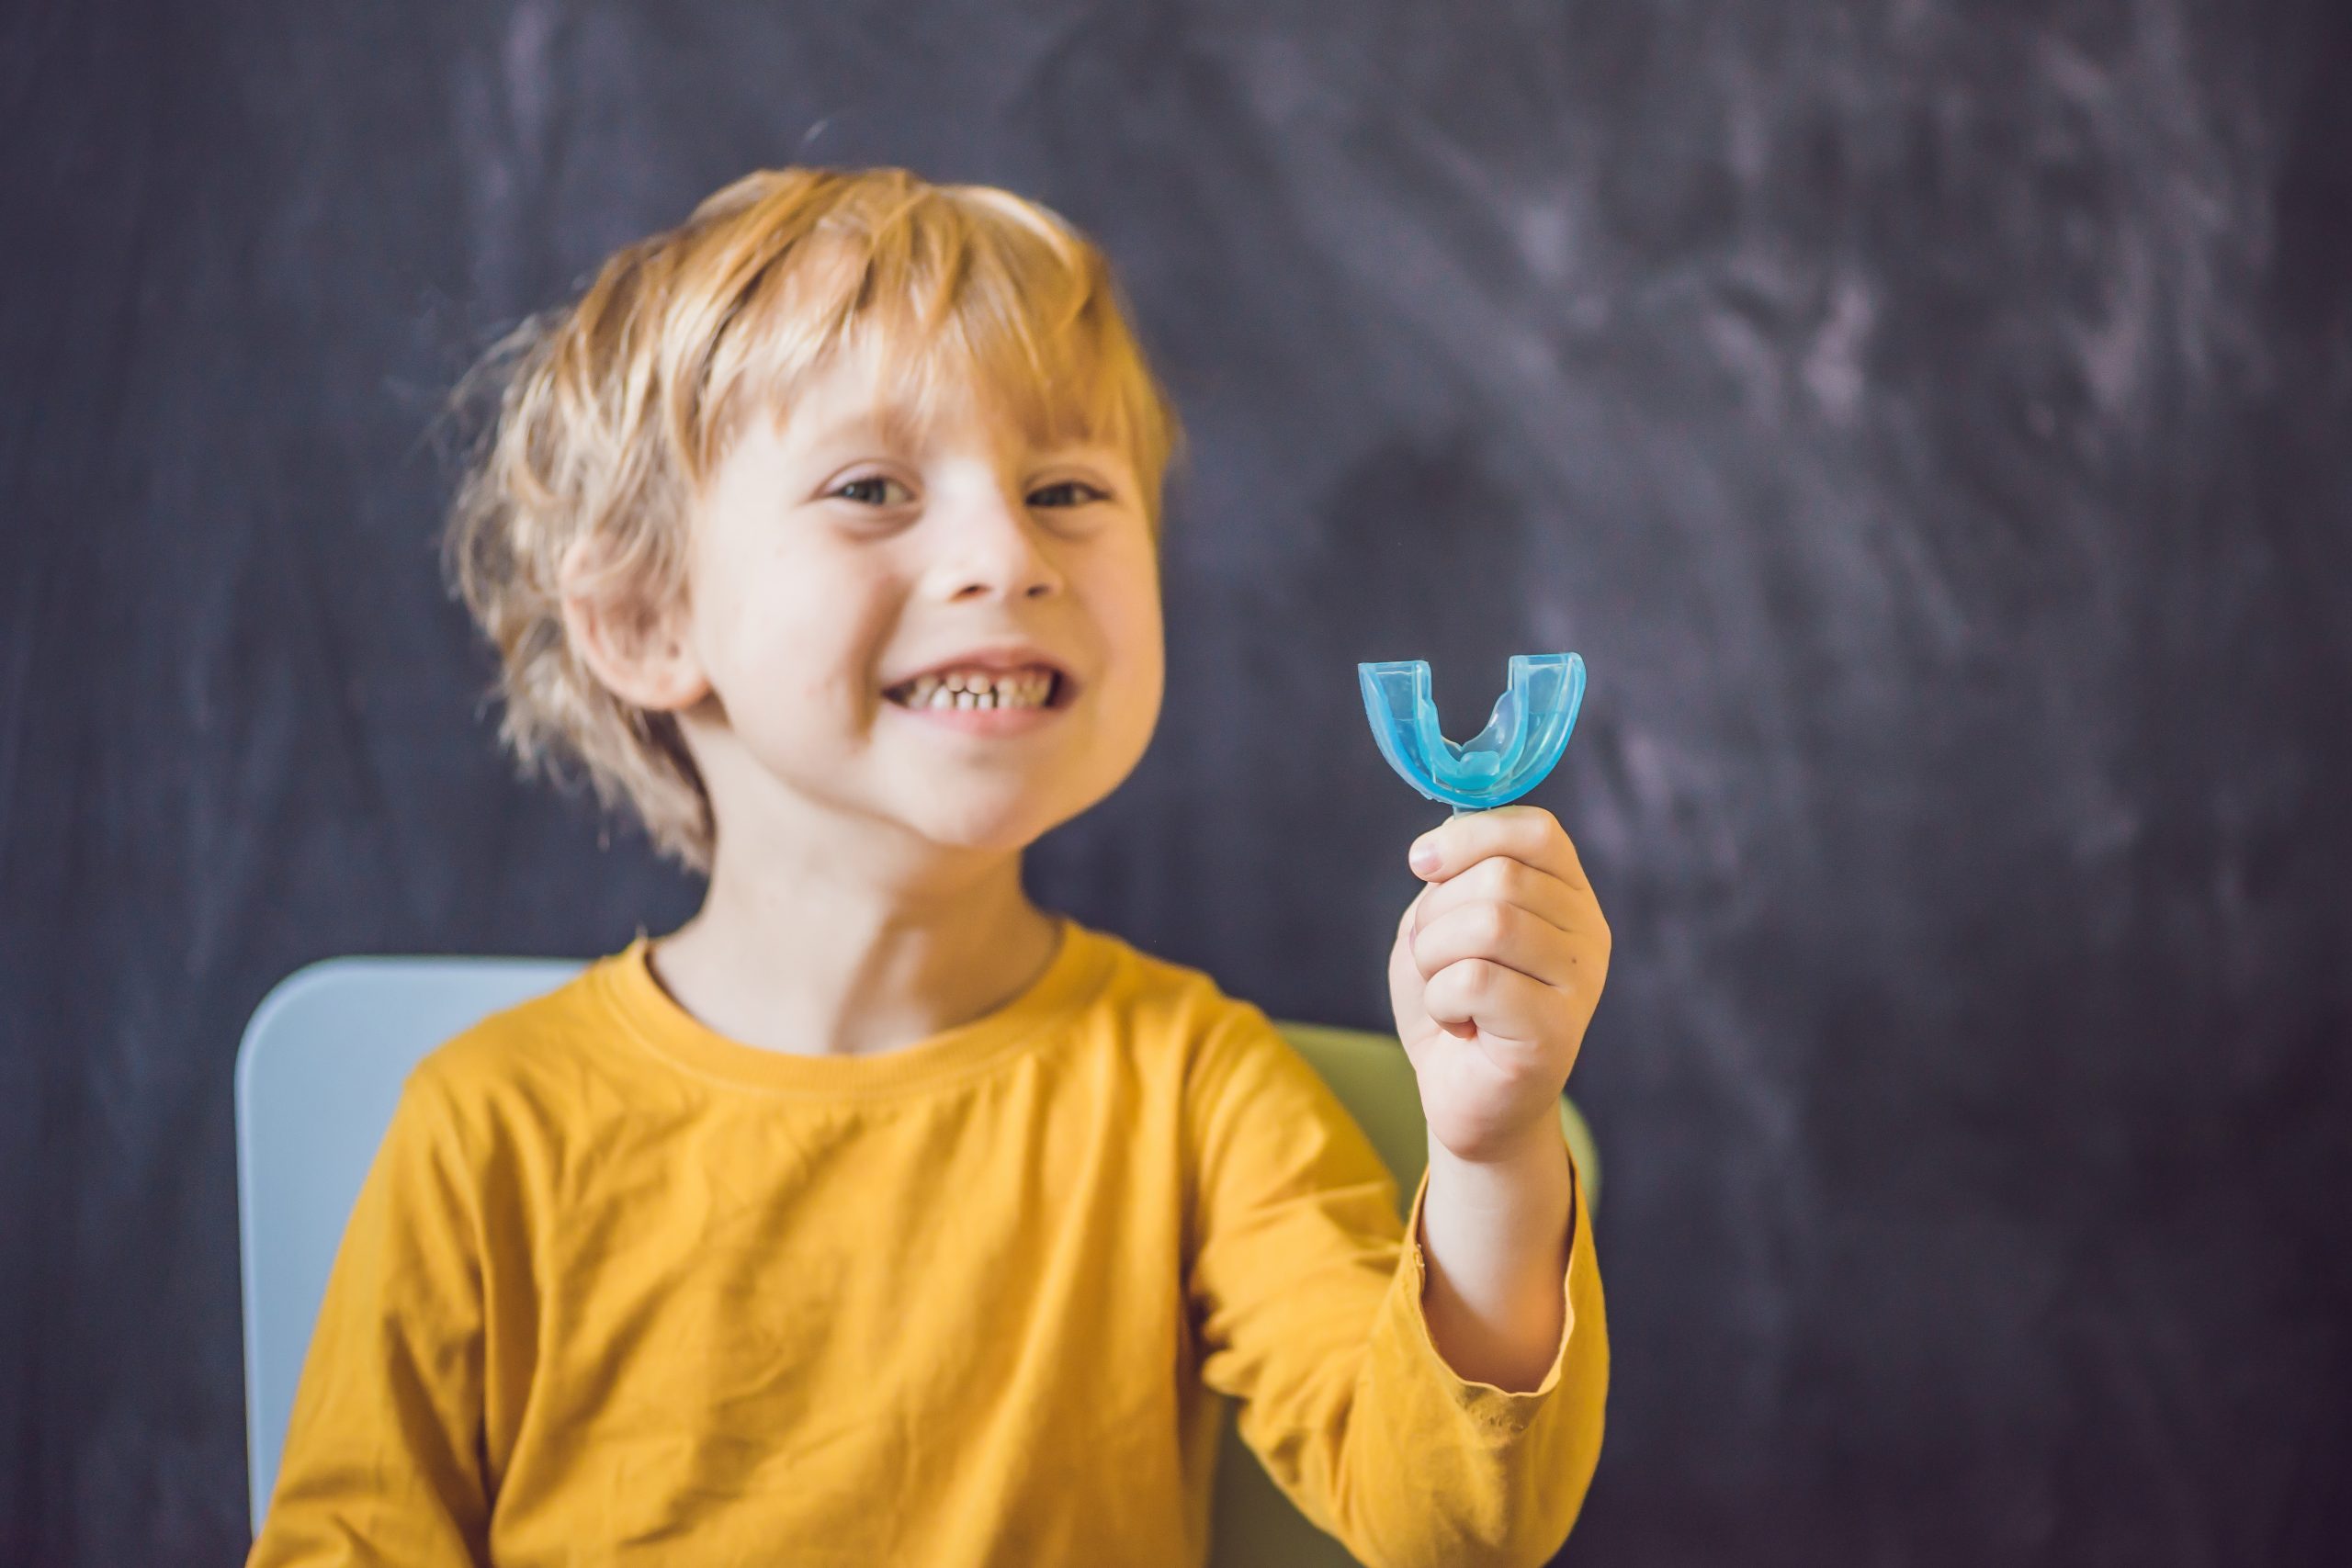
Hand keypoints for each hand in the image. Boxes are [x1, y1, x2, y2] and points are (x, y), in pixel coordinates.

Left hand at [1388, 805, 1610, 1163]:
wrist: (1463, 1097)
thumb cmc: (1454, 1003)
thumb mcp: (1445, 922)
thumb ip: (1455, 877)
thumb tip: (1439, 843)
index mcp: (1569, 896)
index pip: (1538, 831)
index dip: (1470, 835)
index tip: (1421, 864)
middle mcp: (1588, 934)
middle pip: (1501, 877)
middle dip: (1437, 913)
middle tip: (1431, 957)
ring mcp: (1580, 983)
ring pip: (1488, 923)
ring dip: (1434, 955)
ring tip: (1444, 990)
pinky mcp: (1555, 1030)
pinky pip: (1476, 979)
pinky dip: (1442, 999)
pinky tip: (1458, 1024)